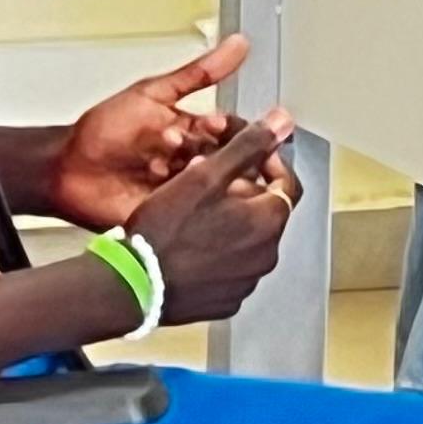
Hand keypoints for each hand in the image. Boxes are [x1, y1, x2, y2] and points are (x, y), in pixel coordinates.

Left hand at [44, 36, 248, 230]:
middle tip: (204, 152)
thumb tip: (239, 43)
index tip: (218, 125)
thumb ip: (198, 74)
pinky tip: (179, 189)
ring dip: (207, 176)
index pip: (236, 130)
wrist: (69, 168)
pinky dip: (195, 201)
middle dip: (225, 156)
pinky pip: (200, 212)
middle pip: (234, 160)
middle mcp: (196, 161)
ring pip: (220, 187)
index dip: (237, 128)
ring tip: (183, 167)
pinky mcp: (176, 215)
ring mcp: (187, 190)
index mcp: (195, 131)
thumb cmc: (104, 130)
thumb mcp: (153, 94)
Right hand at [123, 110, 299, 326]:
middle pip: (265, 213)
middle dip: (243, 192)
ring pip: (247, 240)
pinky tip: (190, 244)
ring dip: (230, 223)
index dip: (270, 164)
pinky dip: (218, 252)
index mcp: (268, 222)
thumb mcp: (206, 175)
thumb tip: (283, 122)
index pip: (288, 184)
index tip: (249, 156)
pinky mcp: (226, 301)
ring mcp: (246, 282)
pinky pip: (230, 268)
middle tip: (210, 181)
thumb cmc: (168, 228)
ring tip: (195, 212)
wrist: (134, 283)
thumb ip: (248, 146)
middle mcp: (266, 256)